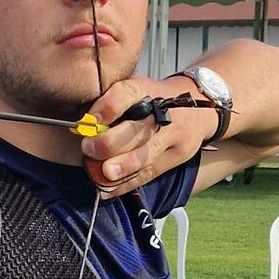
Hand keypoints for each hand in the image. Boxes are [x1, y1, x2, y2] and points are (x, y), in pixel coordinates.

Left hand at [80, 76, 216, 197]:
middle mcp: (161, 112)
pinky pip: (149, 173)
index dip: (107, 107)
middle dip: (111, 142)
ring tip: (104, 174)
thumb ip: (108, 103)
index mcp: (145, 90)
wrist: (198, 107)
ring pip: (147, 154)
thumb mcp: (134, 88)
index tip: (89, 120)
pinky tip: (108, 190)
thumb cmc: (153, 99)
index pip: (127, 94)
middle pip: (138, 129)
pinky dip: (127, 184)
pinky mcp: (176, 156)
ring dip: (123, 166)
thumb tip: (80, 125)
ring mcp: (173, 136)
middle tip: (90, 149)